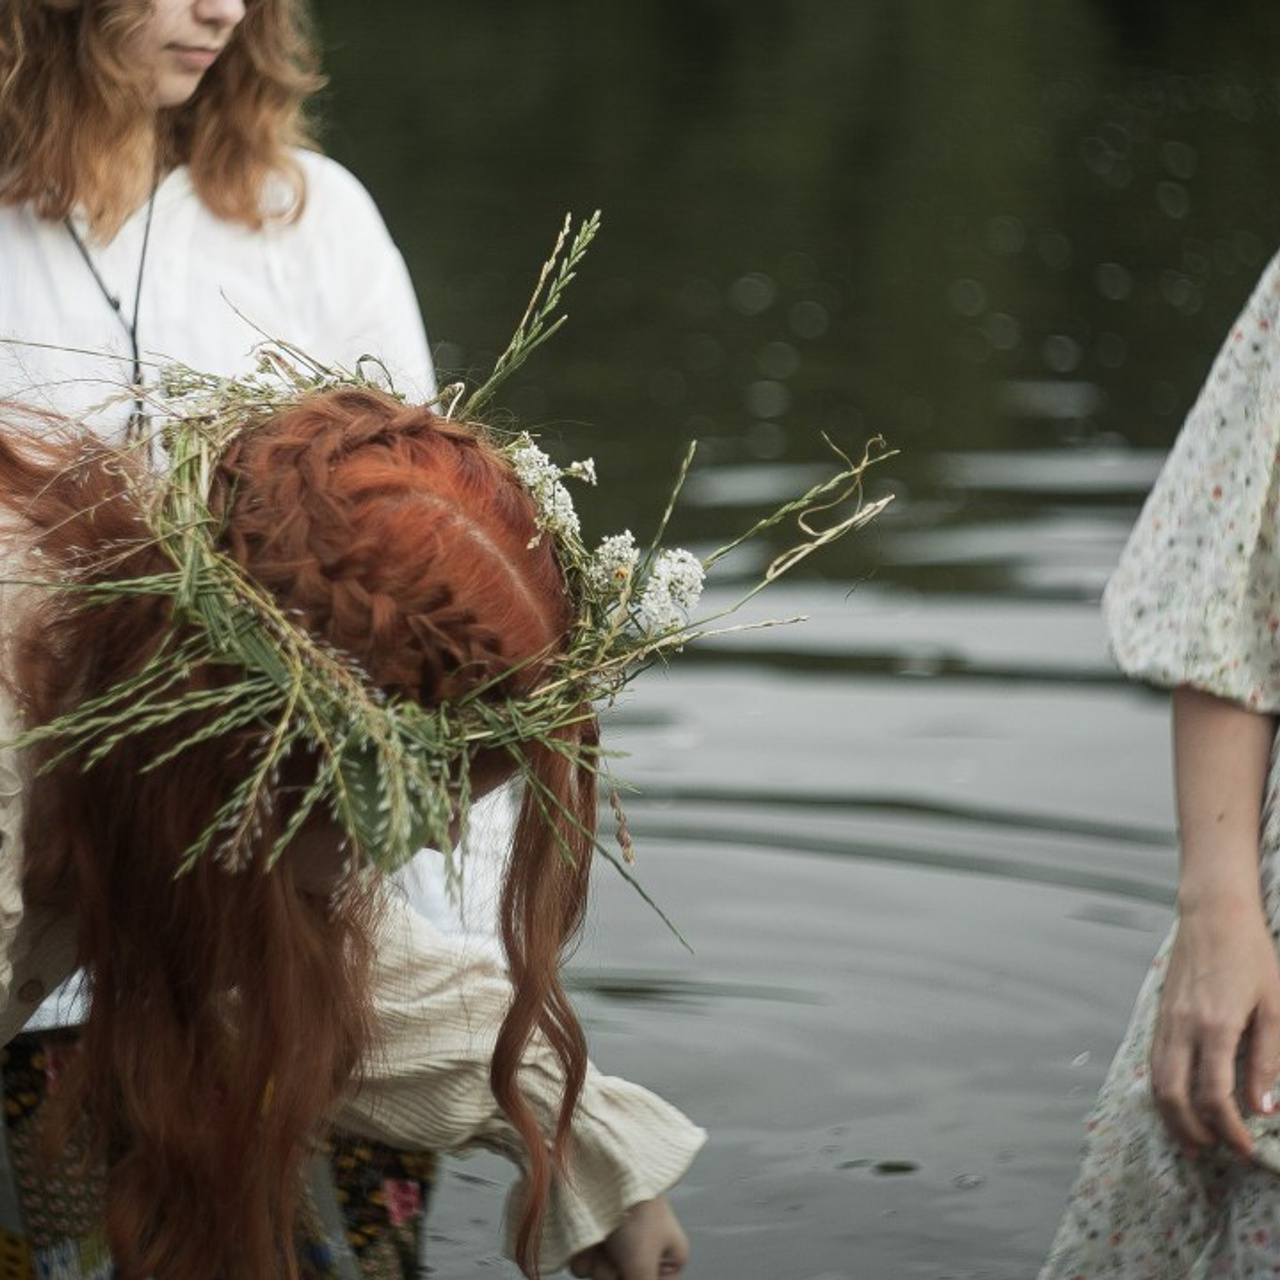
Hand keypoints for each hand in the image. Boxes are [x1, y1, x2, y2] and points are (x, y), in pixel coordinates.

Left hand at [568, 1197, 688, 1279]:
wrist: (604, 1171)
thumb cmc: (634, 1213)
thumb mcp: (643, 1264)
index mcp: (669, 1257)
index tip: (632, 1269)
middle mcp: (644, 1252)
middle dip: (613, 1275)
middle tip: (619, 1252)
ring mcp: (618, 1244)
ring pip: (600, 1278)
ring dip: (597, 1266)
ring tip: (605, 1239)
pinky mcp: (594, 1237)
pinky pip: (583, 1266)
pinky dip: (582, 1256)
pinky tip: (589, 1238)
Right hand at [1151, 894, 1279, 1158]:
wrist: (1213, 914)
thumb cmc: (1251, 956)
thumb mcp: (1274, 1007)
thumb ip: (1269, 1060)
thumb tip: (1263, 1109)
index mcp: (1215, 1028)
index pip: (1214, 1096)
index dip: (1230, 1130)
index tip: (1247, 1149)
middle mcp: (1182, 1028)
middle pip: (1174, 1095)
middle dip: (1193, 1131)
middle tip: (1217, 1151)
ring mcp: (1165, 1020)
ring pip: (1157, 1081)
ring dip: (1171, 1116)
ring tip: (1192, 1139)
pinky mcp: (1160, 1014)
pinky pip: (1154, 1062)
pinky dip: (1162, 1090)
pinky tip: (1177, 1101)